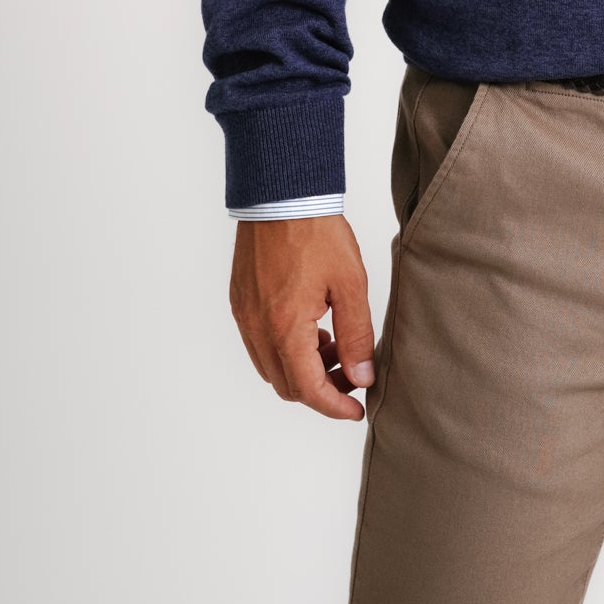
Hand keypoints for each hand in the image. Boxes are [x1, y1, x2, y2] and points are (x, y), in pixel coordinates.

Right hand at [228, 215, 375, 420]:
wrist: (282, 194)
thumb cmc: (317, 232)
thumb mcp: (350, 284)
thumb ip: (357, 335)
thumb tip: (362, 377)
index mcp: (285, 328)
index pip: (308, 389)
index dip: (334, 406)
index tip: (357, 410)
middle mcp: (257, 328)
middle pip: (287, 385)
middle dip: (322, 388)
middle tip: (353, 374)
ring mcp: (245, 316)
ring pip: (272, 367)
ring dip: (303, 369)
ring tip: (337, 346)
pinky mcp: (240, 302)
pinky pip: (260, 344)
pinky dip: (286, 349)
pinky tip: (314, 328)